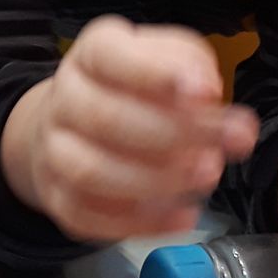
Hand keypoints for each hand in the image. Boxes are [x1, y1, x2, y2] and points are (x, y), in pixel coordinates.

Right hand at [1, 17, 256, 241]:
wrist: (73, 126)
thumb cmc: (135, 90)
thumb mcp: (167, 58)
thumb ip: (191, 66)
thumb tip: (207, 95)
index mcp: (91, 54)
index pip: (108, 55)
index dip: (156, 74)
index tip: (207, 93)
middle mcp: (64, 99)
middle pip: (102, 117)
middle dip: (172, 134)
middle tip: (224, 144)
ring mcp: (53, 151)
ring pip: (90, 171)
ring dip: (154, 180)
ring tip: (206, 177)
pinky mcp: (58, 199)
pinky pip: (88, 216)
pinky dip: (140, 223)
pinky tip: (183, 216)